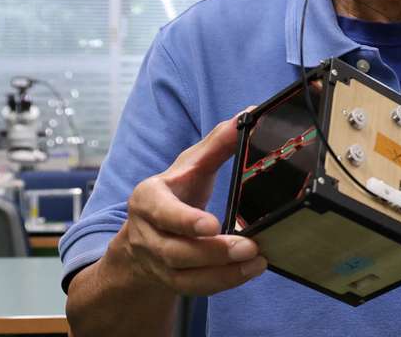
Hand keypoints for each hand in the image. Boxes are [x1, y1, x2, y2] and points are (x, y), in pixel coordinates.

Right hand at [109, 108, 266, 295]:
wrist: (144, 234)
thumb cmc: (174, 193)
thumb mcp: (190, 165)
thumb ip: (217, 143)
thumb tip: (248, 114)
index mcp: (148, 199)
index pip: (161, 212)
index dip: (184, 221)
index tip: (211, 225)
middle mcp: (147, 233)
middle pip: (175, 250)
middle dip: (212, 251)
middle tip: (249, 246)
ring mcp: (157, 261)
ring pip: (185, 275)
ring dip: (223, 272)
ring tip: (257, 259)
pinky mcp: (171, 279)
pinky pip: (195, 288)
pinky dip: (223, 282)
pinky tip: (250, 270)